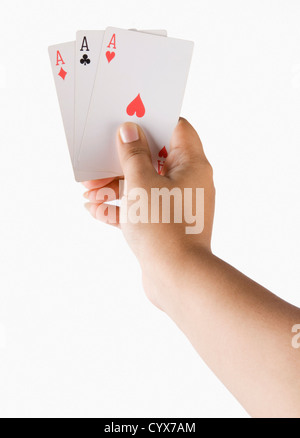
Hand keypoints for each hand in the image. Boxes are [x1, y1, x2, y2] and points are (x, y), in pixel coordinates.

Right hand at [83, 118, 214, 307]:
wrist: (177, 278)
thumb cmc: (163, 227)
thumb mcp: (141, 182)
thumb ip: (133, 154)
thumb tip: (130, 131)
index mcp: (192, 165)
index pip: (176, 129)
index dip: (152, 122)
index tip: (127, 123)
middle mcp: (188, 183)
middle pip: (153, 160)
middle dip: (120, 162)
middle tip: (95, 166)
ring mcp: (176, 206)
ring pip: (143, 186)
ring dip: (115, 187)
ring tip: (89, 193)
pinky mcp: (165, 226)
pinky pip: (141, 210)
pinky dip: (121, 208)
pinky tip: (96, 210)